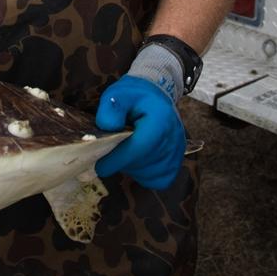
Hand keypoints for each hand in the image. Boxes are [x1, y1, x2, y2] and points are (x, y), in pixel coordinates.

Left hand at [94, 74, 186, 188]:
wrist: (155, 97)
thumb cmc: (134, 97)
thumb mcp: (118, 95)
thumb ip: (110, 109)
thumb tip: (107, 128)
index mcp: (160, 119)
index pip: (139, 147)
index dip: (117, 159)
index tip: (100, 166)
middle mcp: (173, 138)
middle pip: (142, 163)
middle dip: (122, 162)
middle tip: (111, 150)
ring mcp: (177, 152)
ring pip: (148, 174)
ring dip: (132, 168)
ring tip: (126, 150)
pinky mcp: (176, 163)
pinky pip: (157, 180)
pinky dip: (144, 175)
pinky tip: (138, 160)